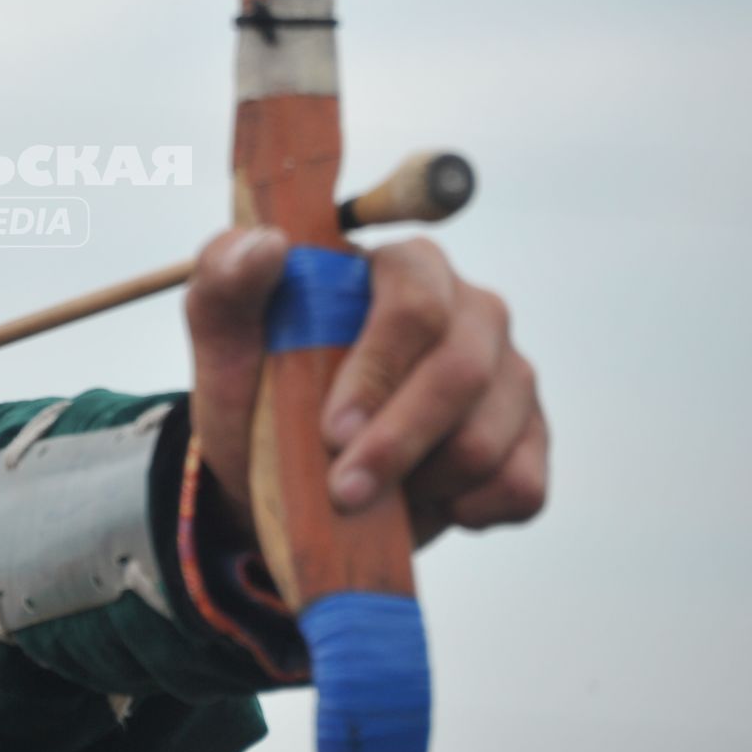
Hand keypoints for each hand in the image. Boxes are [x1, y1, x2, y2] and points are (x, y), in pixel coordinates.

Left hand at [186, 227, 547, 547]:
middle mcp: (472, 312)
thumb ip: (227, 278)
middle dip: (397, 441)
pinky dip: (462, 509)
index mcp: (405, 268)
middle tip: (341, 490)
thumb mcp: (222, 337)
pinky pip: (520, 485)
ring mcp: (509, 375)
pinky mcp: (529, 440)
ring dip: (417, 481)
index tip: (331, 431)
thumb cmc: (257, 391)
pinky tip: (415, 501)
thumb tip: (267, 243)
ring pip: (488, 438)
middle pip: (463, 371)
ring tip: (365, 488)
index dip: (378, 371)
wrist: (281, 476)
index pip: (417, 302)